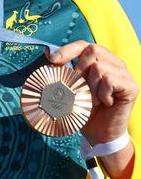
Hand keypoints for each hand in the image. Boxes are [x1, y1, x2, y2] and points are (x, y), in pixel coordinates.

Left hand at [49, 41, 136, 178]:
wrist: (99, 134)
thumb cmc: (84, 110)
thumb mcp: (69, 88)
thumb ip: (61, 71)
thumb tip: (47, 53)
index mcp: (100, 61)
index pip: (84, 45)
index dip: (68, 50)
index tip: (53, 61)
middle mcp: (114, 63)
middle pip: (92, 51)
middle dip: (79, 71)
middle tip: (80, 90)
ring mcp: (124, 74)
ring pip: (99, 67)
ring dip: (90, 87)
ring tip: (93, 100)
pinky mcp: (131, 86)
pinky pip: (110, 80)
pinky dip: (101, 94)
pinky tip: (104, 103)